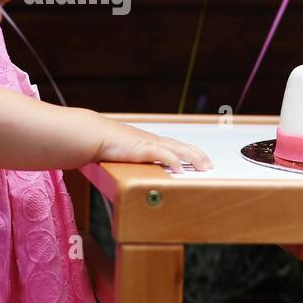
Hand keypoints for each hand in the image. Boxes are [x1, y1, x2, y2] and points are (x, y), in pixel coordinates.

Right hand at [96, 123, 212, 172]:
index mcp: (149, 141)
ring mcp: (148, 143)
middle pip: (181, 146)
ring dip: (192, 157)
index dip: (190, 152)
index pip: (175, 145)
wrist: (92, 135)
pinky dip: (173, 161)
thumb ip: (130, 159)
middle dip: (197, 155)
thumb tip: (132, 168)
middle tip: (209, 165)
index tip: (201, 159)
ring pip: (177, 149)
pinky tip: (180, 168)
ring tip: (204, 166)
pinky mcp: (141, 149)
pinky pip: (162, 155)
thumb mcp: (122, 152)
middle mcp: (152, 141)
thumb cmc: (104, 144)